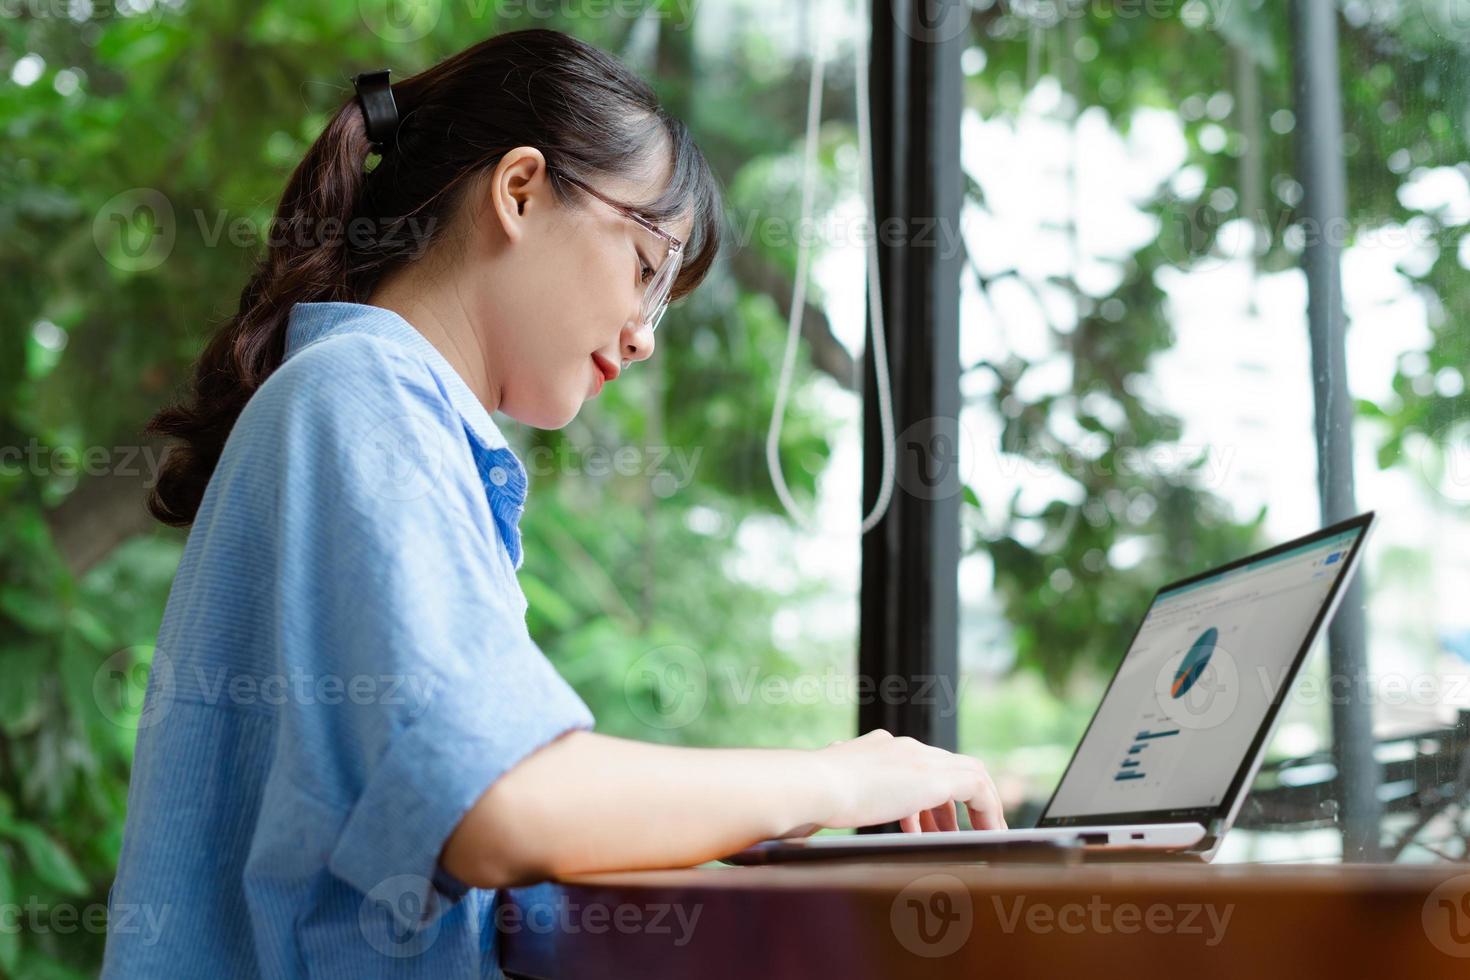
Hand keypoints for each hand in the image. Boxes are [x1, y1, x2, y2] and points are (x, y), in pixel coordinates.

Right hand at [808, 728, 1006, 833]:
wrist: (811, 786)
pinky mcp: (934, 776)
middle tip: (958, 831)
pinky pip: (978, 788)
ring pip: (968, 772)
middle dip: (954, 803)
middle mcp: (900, 747)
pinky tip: (990, 834)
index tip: (924, 824)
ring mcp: (918, 757)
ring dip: (978, 806)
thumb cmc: (807, 798)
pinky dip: (988, 810)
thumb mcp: (823, 797)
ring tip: (983, 835)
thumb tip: (804, 826)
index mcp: (876, 749)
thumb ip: (827, 802)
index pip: (914, 765)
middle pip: (946, 766)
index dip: (923, 797)